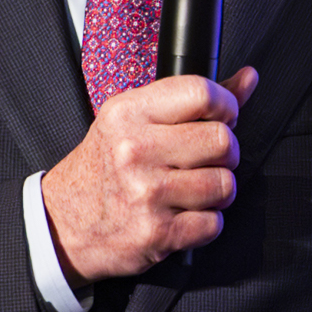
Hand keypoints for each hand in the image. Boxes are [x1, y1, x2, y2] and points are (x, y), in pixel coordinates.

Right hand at [42, 67, 262, 282]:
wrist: (62, 222)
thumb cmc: (103, 168)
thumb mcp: (134, 121)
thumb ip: (193, 99)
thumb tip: (249, 78)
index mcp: (129, 113)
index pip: (202, 93)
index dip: (226, 106)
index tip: (222, 118)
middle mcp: (135, 150)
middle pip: (222, 141)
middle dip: (224, 154)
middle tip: (204, 161)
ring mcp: (146, 193)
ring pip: (224, 185)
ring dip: (217, 192)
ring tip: (191, 190)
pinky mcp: (157, 233)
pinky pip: (213, 224)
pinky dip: (205, 224)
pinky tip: (182, 216)